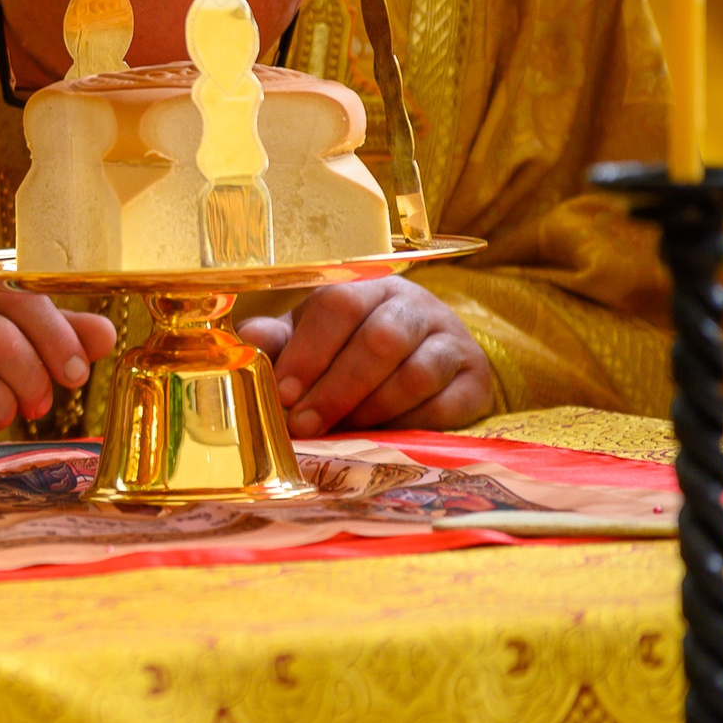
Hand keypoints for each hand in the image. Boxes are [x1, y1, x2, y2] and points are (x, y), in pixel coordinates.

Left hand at [237, 278, 491, 437]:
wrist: (430, 360)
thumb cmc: (354, 347)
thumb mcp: (314, 338)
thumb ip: (281, 341)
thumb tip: (247, 341)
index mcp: (366, 286)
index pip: (338, 305)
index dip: (308, 352)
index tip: (282, 394)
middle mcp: (413, 305)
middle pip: (378, 340)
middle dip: (335, 389)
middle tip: (304, 425)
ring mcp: (450, 339)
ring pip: (415, 372)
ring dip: (372, 408)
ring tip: (343, 431)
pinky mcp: (475, 378)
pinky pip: (448, 403)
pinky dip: (413, 423)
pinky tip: (387, 436)